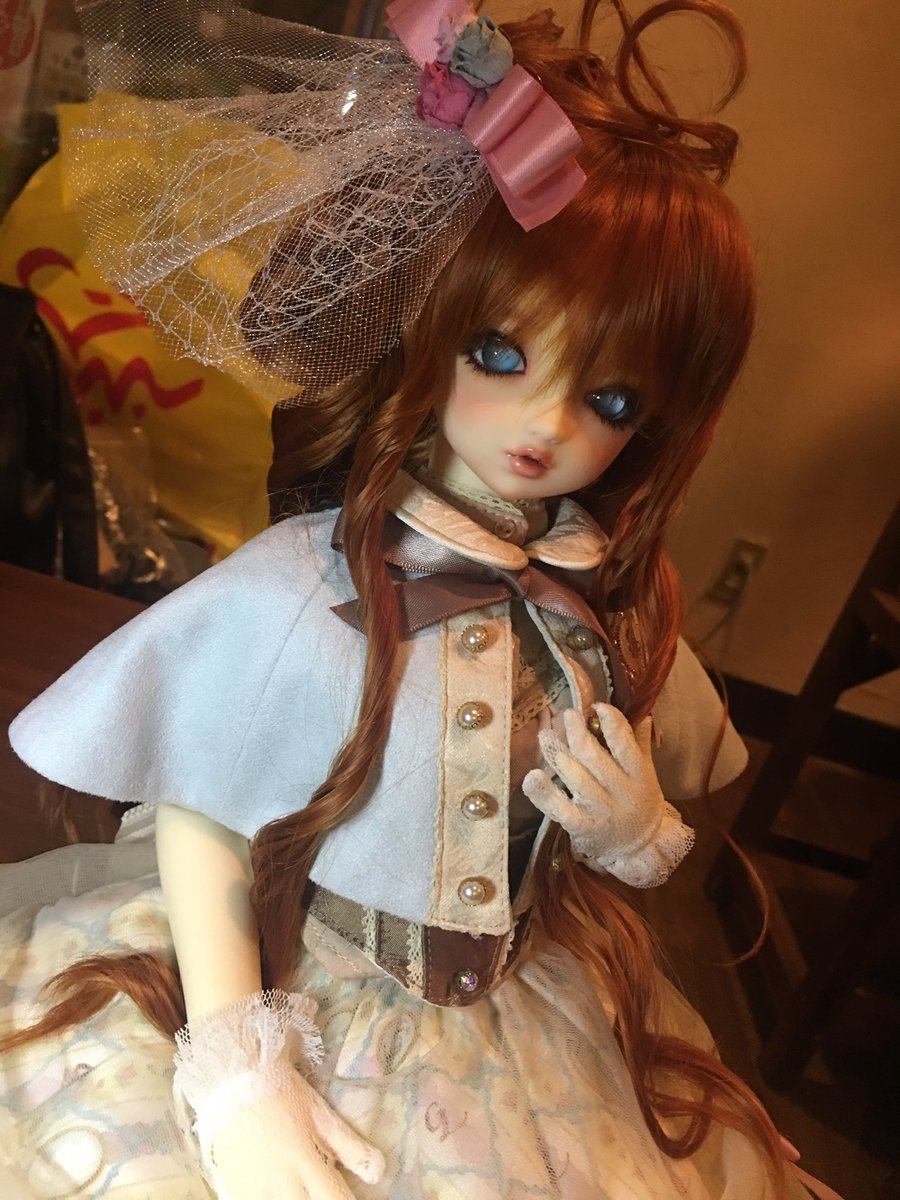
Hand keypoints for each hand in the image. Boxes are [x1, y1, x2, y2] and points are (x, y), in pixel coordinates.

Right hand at [173, 990, 383, 1198]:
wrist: (233, 1080)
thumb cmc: (283, 1093)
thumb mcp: (322, 1115)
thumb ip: (351, 1147)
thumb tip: (379, 1172)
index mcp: (308, 1166)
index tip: (365, 1199)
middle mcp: (282, 1187)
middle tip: (328, 1191)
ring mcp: (256, 1193)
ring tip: (306, 1189)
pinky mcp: (236, 1192)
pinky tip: (284, 1190)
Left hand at [522, 703, 693, 886]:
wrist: (638, 850)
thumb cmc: (638, 803)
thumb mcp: (647, 775)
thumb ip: (641, 745)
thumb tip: (643, 713)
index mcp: (640, 776)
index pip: (626, 745)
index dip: (612, 723)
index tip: (597, 706)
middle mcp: (621, 793)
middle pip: (594, 759)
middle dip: (577, 734)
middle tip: (566, 715)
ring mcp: (600, 811)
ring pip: (575, 778)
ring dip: (557, 753)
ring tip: (545, 735)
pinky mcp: (581, 827)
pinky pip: (559, 808)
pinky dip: (543, 793)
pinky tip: (532, 776)